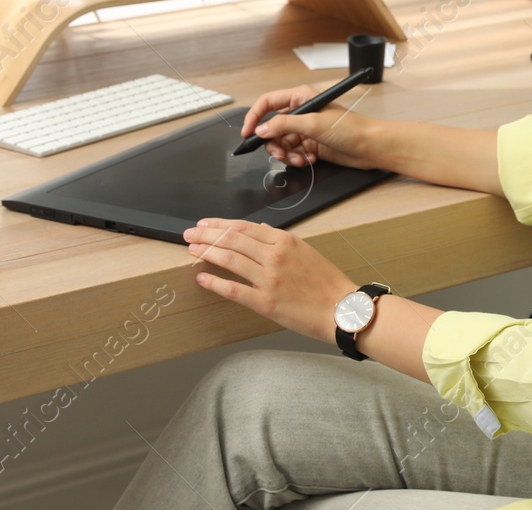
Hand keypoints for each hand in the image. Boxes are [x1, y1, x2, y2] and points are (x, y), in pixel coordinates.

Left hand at [183, 218, 356, 342]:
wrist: (342, 309)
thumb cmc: (326, 282)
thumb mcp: (305, 250)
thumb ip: (279, 240)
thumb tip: (258, 228)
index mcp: (285, 241)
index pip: (243, 227)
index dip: (219, 224)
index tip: (204, 224)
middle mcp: (275, 256)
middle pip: (231, 240)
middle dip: (206, 235)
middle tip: (189, 235)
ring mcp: (269, 279)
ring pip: (229, 260)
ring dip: (206, 253)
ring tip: (191, 250)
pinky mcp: (266, 302)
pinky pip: (233, 290)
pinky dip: (214, 282)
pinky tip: (202, 278)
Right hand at [241, 86, 380, 170]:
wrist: (370, 147)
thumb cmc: (351, 128)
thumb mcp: (313, 124)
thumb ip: (284, 125)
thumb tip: (262, 129)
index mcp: (301, 97)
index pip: (268, 103)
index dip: (254, 117)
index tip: (247, 133)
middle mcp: (301, 111)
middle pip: (272, 127)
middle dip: (274, 143)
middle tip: (281, 153)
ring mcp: (306, 129)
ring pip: (281, 143)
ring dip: (287, 154)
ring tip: (300, 158)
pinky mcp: (310, 144)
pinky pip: (292, 153)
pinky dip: (297, 159)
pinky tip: (309, 159)